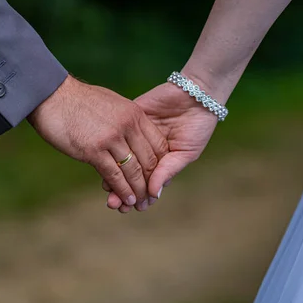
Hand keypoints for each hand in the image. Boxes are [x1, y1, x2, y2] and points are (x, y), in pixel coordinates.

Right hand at [28, 75, 168, 210]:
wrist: (51, 95)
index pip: (159, 144)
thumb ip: (125, 120)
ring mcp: (111, 138)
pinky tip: (126, 200)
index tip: (159, 177)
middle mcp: (127, 126)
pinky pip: (114, 175)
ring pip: (133, 171)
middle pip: (149, 160)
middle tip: (152, 197)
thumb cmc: (78, 100)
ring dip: (138, 191)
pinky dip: (122, 190)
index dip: (162, 164)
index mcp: (135, 113)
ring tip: (141, 203)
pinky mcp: (93, 150)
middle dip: (152, 182)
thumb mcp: (112, 104)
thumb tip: (131, 134)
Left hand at [104, 81, 217, 211]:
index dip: (138, 197)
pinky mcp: (130, 120)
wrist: (196, 94)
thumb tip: (153, 194)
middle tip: (114, 205)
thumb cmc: (197, 126)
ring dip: (113, 176)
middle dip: (122, 191)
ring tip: (107, 191)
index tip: (131, 208)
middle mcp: (146, 152)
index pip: (146, 184)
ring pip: (120, 159)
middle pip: (129, 175)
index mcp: (161, 163)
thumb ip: (167, 171)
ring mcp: (136, 136)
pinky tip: (105, 163)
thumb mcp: (186, 153)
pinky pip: (117, 137)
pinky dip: (111, 151)